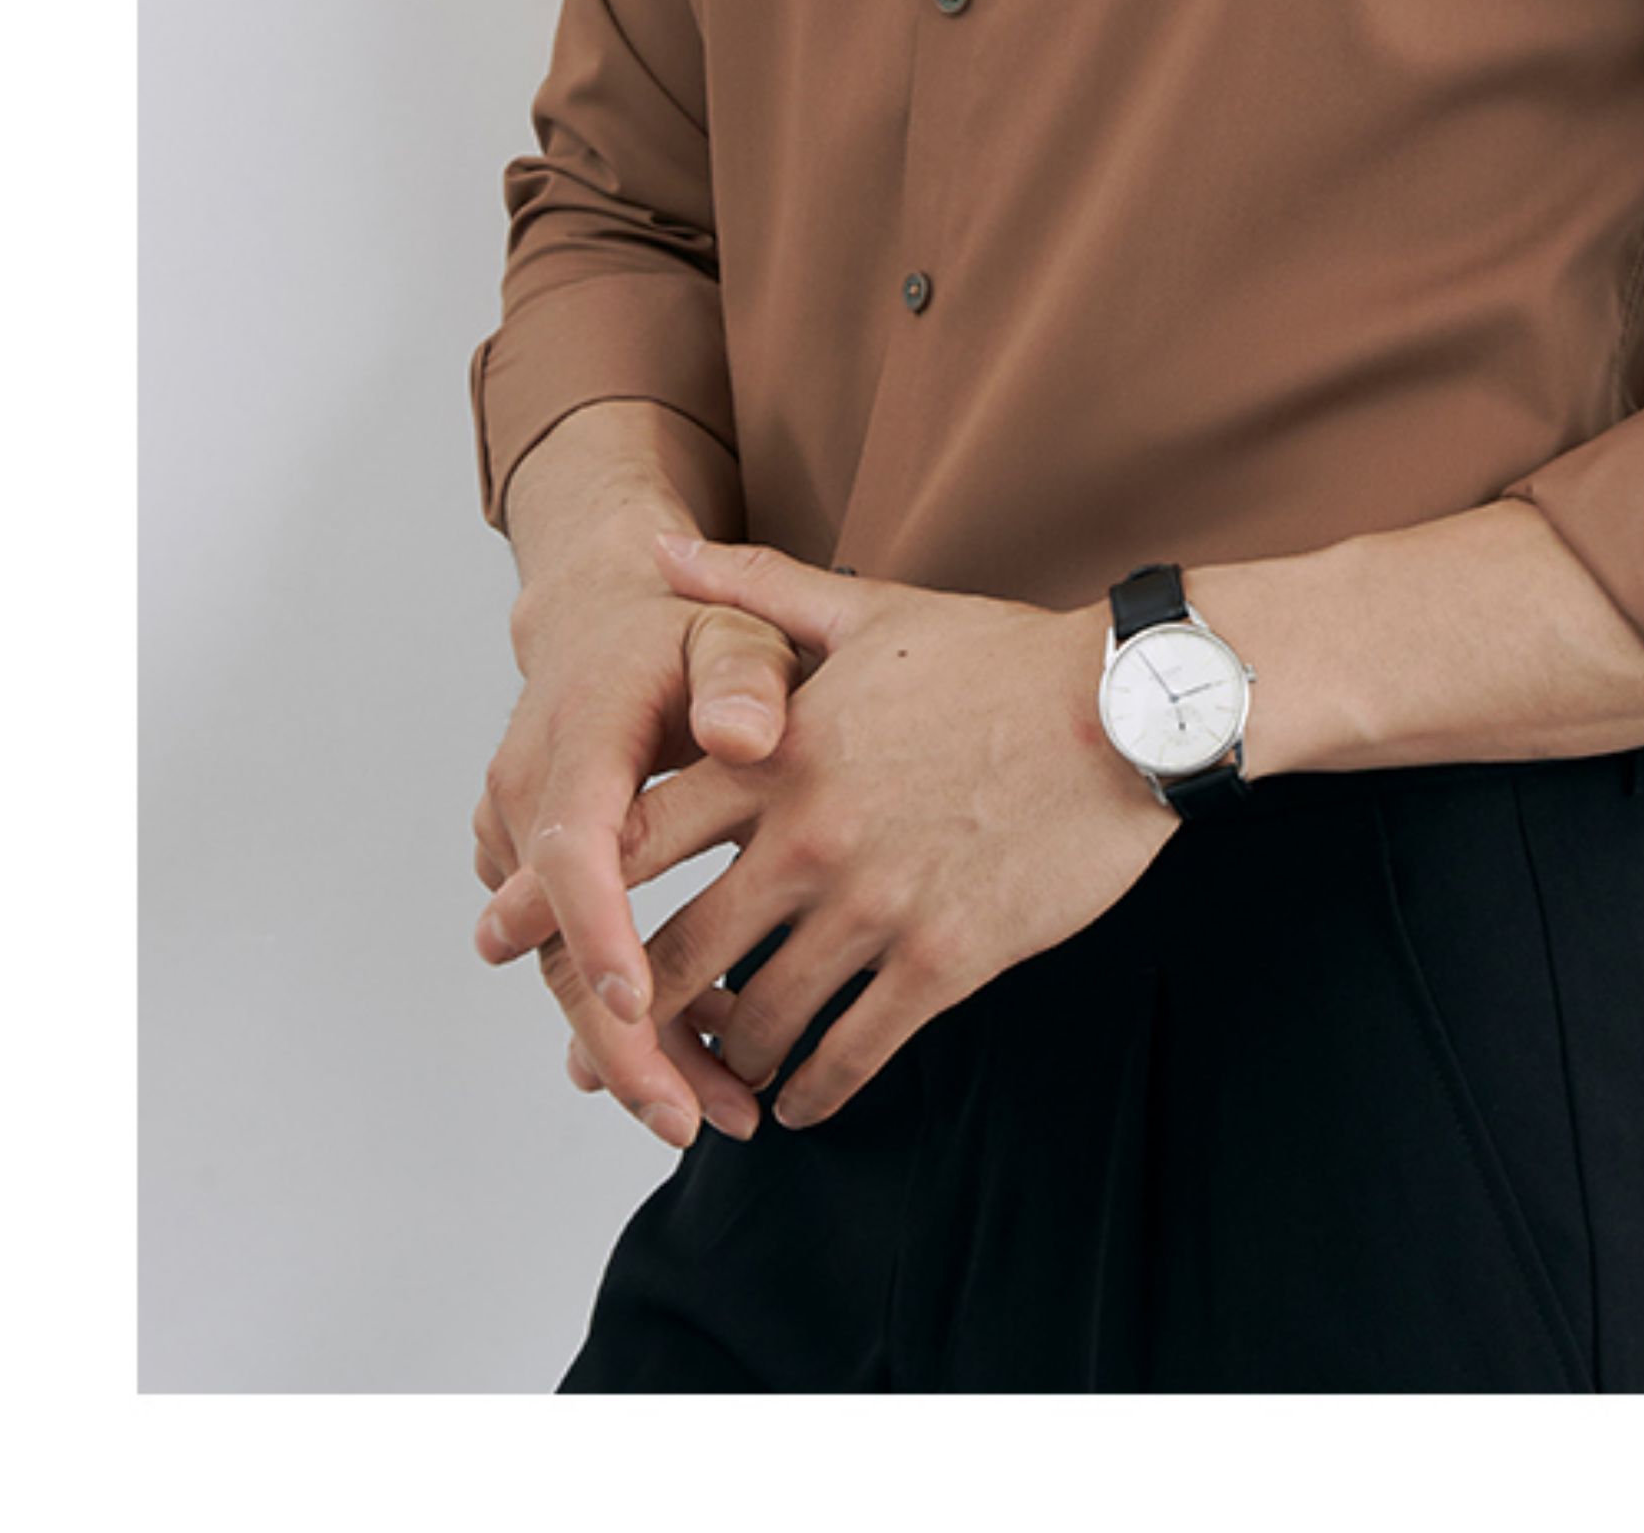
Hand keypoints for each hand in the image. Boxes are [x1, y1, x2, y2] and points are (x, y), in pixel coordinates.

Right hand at [469, 527, 803, 1149]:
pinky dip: (626, 1012)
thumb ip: (743, 675)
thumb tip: (746, 736)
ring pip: (560, 970)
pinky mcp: (527, 876)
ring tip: (716, 1113)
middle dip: (618, 1041)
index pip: (571, 847)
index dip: (598, 929)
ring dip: (630, 1048)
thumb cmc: (681, 634)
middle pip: (554, 943)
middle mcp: (527, 800)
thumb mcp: (730, 628)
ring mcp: (515, 844)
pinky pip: (568, 959)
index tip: (639, 1002)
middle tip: (692, 1119)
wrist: (602, 623)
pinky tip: (699, 1053)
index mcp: (579, 741)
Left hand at [474, 534, 1178, 1130]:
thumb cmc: (997, 656)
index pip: (630, 840)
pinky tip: (800, 1097)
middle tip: (600, 1052)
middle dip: (620, 1016)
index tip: (517, 939)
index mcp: (778, 751)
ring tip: (712, 1071)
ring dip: (723, 1058)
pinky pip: (852, 1053)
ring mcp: (875, 905)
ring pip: (759, 1017)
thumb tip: (658, 547)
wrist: (1126, 709)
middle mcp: (809, 836)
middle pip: (672, 953)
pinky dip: (812, 1089)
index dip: (561, 899)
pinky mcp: (944, 961)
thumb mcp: (867, 608)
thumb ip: (750, 589)